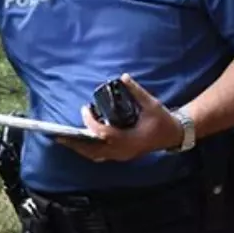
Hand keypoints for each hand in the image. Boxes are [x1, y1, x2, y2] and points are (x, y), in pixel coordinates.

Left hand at [56, 74, 184, 162]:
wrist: (174, 135)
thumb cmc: (162, 120)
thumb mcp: (151, 104)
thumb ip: (136, 91)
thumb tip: (123, 77)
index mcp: (129, 140)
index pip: (103, 133)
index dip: (90, 122)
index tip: (85, 108)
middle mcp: (123, 151)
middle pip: (93, 151)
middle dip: (75, 143)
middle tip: (59, 136)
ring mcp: (122, 155)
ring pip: (95, 156)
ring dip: (80, 148)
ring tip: (65, 140)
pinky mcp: (121, 155)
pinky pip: (100, 156)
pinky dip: (88, 150)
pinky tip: (80, 142)